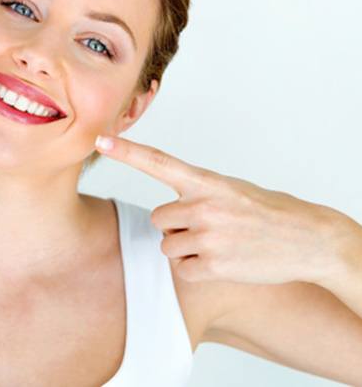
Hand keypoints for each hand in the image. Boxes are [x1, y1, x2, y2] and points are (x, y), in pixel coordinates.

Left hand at [95, 135, 352, 285]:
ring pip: (168, 244)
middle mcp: (204, 206)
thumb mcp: (230, 189)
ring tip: (217, 243)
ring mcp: (209, 236)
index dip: (127, 151)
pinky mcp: (215, 265)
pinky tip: (221, 261)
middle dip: (175, 225)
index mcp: (207, 181)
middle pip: (158, 218)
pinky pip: (182, 269)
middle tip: (206, 227)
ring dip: (186, 248)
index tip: (101, 139)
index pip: (158, 162)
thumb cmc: (265, 211)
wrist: (307, 238)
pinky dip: (196, 268)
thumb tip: (165, 209)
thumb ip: (196, 192)